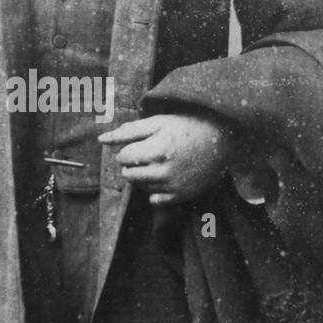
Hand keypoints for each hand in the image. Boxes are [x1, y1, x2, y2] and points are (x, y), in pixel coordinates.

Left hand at [99, 113, 231, 206]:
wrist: (221, 138)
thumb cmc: (186, 125)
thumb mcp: (157, 122)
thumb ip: (127, 131)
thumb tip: (101, 139)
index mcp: (157, 150)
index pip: (122, 157)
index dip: (129, 148)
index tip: (143, 142)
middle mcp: (165, 171)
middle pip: (128, 174)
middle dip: (133, 163)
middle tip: (151, 152)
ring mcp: (174, 186)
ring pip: (140, 186)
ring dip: (143, 175)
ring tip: (160, 162)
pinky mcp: (181, 196)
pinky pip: (154, 200)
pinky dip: (155, 190)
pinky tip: (166, 176)